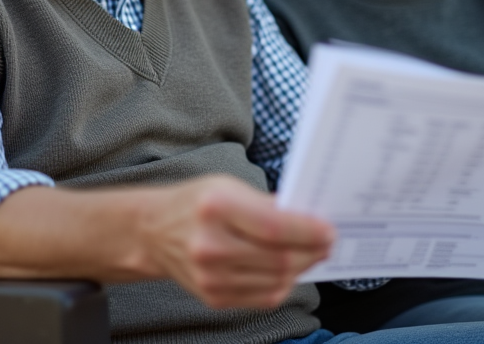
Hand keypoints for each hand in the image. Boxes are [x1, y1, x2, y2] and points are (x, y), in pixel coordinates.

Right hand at [142, 175, 334, 308]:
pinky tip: (289, 269)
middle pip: (279, 259)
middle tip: (328, 242)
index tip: (330, 230)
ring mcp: (210, 277)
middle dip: (312, 251)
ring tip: (312, 254)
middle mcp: (210, 246)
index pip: (274, 227)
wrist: (154, 232)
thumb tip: (308, 219)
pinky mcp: (214, 297)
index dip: (308, 231)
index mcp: (215, 208)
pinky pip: (264, 297)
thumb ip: (267, 204)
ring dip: (302, 268)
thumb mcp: (229, 186)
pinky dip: (283, 284)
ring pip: (276, 281)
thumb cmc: (195, 204)